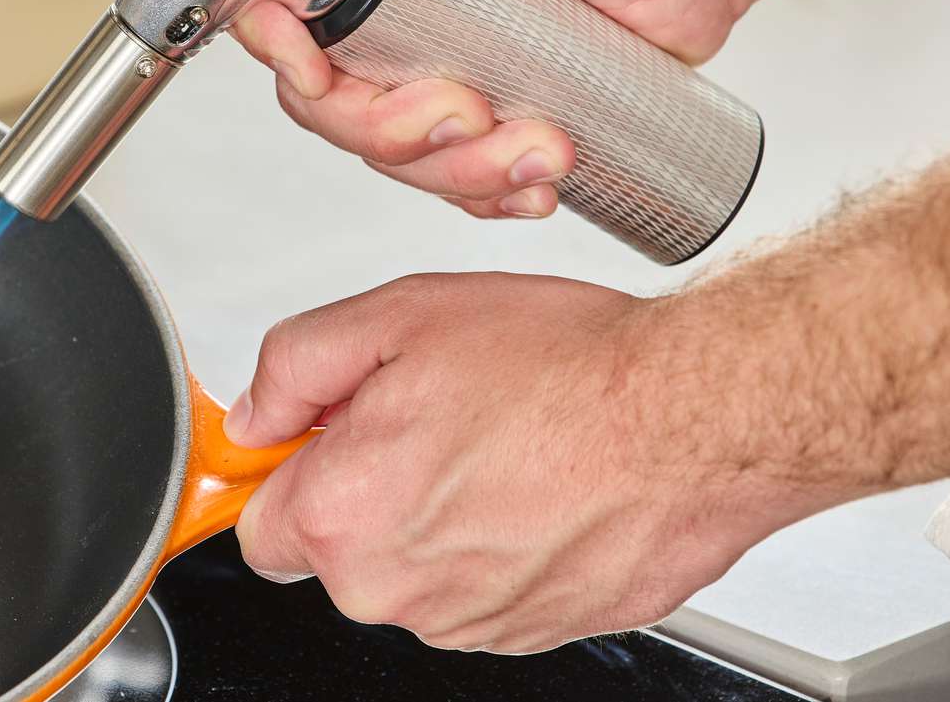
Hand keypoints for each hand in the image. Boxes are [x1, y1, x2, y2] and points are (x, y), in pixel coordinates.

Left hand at [224, 273, 812, 653]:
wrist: (695, 421)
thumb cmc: (568, 368)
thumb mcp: (401, 316)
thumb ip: (297, 366)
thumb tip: (255, 413)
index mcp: (343, 512)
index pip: (257, 523)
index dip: (290, 467)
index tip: (318, 440)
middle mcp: (395, 587)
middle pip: (340, 546)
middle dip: (371, 484)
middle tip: (435, 414)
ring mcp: (467, 621)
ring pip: (416, 568)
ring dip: (441, 515)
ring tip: (505, 441)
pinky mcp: (531, 632)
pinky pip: (481, 587)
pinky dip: (500, 543)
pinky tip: (541, 483)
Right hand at [231, 0, 739, 220]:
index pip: (279, 14)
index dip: (285, 56)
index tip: (320, 73)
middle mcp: (387, 12)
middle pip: (335, 107)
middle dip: (396, 131)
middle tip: (470, 109)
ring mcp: (434, 68)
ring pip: (400, 156)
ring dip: (462, 170)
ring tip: (544, 144)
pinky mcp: (485, 111)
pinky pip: (457, 177)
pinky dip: (491, 193)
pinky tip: (536, 184)